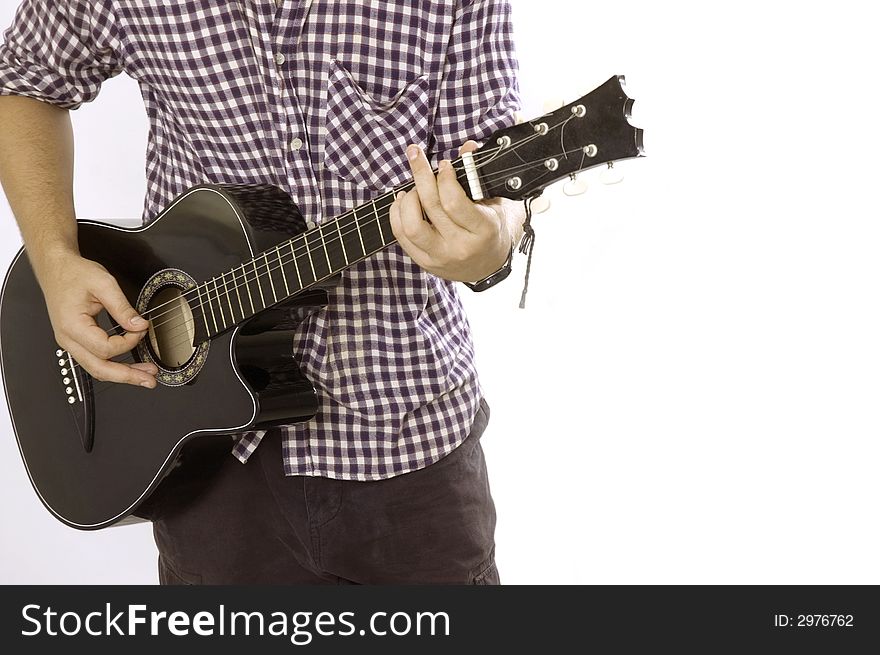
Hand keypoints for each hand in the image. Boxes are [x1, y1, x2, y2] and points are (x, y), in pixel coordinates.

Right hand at [37, 250, 157, 387]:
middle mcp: (68, 339)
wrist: (56, 268)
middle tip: (150, 380)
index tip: (141, 329)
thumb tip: (139, 325)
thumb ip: (122, 307)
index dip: (128, 342)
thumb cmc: (74, 274)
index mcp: (72, 325)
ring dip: (122, 374)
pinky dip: (113, 366)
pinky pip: (94, 360)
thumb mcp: (104, 284)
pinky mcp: (76, 341)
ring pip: (96, 368)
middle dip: (127, 376)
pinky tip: (129, 366)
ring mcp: (70, 342)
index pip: (105, 348)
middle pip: (99, 368)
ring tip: (144, 377)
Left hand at [389, 142, 518, 282]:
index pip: (454, 202)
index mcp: (483, 231)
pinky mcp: (424, 262)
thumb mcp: (493, 202)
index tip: (444, 165)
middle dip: (421, 175)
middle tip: (417, 157)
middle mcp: (460, 247)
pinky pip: (401, 236)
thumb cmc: (490, 229)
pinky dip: (396, 214)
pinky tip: (402, 200)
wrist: (486, 265)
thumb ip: (477, 175)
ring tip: (413, 188)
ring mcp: (440, 257)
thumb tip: (467, 147)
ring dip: (408, 199)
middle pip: (431, 207)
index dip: (445, 178)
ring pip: (411, 226)